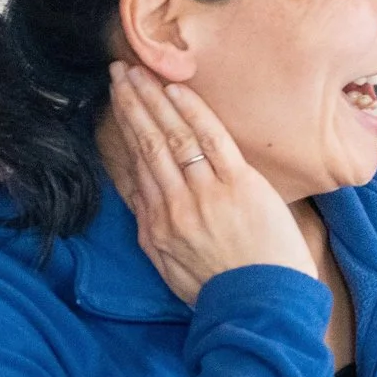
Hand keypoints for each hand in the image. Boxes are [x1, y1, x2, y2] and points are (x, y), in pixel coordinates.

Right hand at [105, 63, 312, 303]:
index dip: (124, 131)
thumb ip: (151, 228)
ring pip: (173, 136)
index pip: (135, 166)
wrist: (260, 305)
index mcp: (156, 226)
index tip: (116, 103)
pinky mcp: (239, 185)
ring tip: (139, 71)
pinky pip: (211, 139)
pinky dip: (192, 112)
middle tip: (118, 73)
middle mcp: (174, 205)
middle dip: (131, 105)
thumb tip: (138, 193)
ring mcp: (205, 193)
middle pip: (147, 144)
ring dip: (154, 99)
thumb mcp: (169, 267)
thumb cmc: (221, 289)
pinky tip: (176, 90)